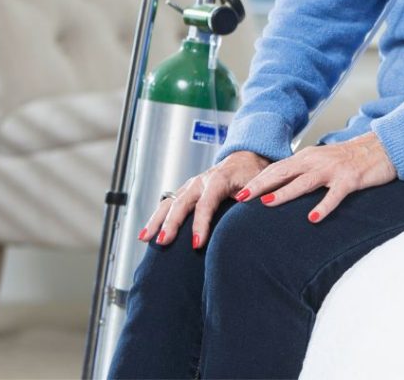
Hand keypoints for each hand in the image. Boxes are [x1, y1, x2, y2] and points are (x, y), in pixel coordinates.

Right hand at [139, 149, 271, 249]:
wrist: (247, 158)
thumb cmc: (253, 174)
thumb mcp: (258, 184)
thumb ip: (252, 196)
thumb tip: (249, 212)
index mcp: (220, 179)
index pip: (207, 203)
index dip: (201, 224)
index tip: (197, 244)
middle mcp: (202, 181)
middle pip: (182, 202)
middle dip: (172, 223)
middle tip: (163, 242)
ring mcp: (192, 185)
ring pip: (170, 202)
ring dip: (157, 220)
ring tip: (145, 239)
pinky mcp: (187, 191)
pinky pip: (168, 204)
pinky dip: (157, 218)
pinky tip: (146, 234)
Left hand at [235, 132, 395, 224]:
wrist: (382, 147)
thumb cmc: (351, 159)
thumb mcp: (323, 163)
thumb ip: (304, 173)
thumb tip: (282, 188)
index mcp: (308, 157)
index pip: (278, 168)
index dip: (258, 179)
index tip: (239, 192)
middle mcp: (317, 160)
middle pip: (284, 172)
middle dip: (262, 184)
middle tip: (241, 197)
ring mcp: (333, 170)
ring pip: (305, 181)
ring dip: (285, 192)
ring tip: (267, 203)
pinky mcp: (350, 180)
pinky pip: (335, 195)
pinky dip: (324, 206)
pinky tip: (313, 218)